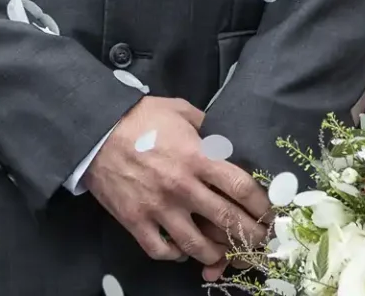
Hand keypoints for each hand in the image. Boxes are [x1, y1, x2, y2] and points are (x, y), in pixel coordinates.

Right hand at [83, 97, 269, 267]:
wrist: (95, 130)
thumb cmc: (140, 117)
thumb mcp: (180, 110)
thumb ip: (208, 126)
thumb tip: (227, 138)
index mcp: (197, 157)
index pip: (241, 188)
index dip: (262, 205)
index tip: (269, 213)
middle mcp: (182, 186)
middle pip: (227, 221)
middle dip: (249, 236)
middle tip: (258, 242)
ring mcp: (158, 207)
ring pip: (197, 246)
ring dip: (216, 253)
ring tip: (223, 253)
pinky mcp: (135, 221)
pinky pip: (161, 251)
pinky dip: (175, 255)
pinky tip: (182, 250)